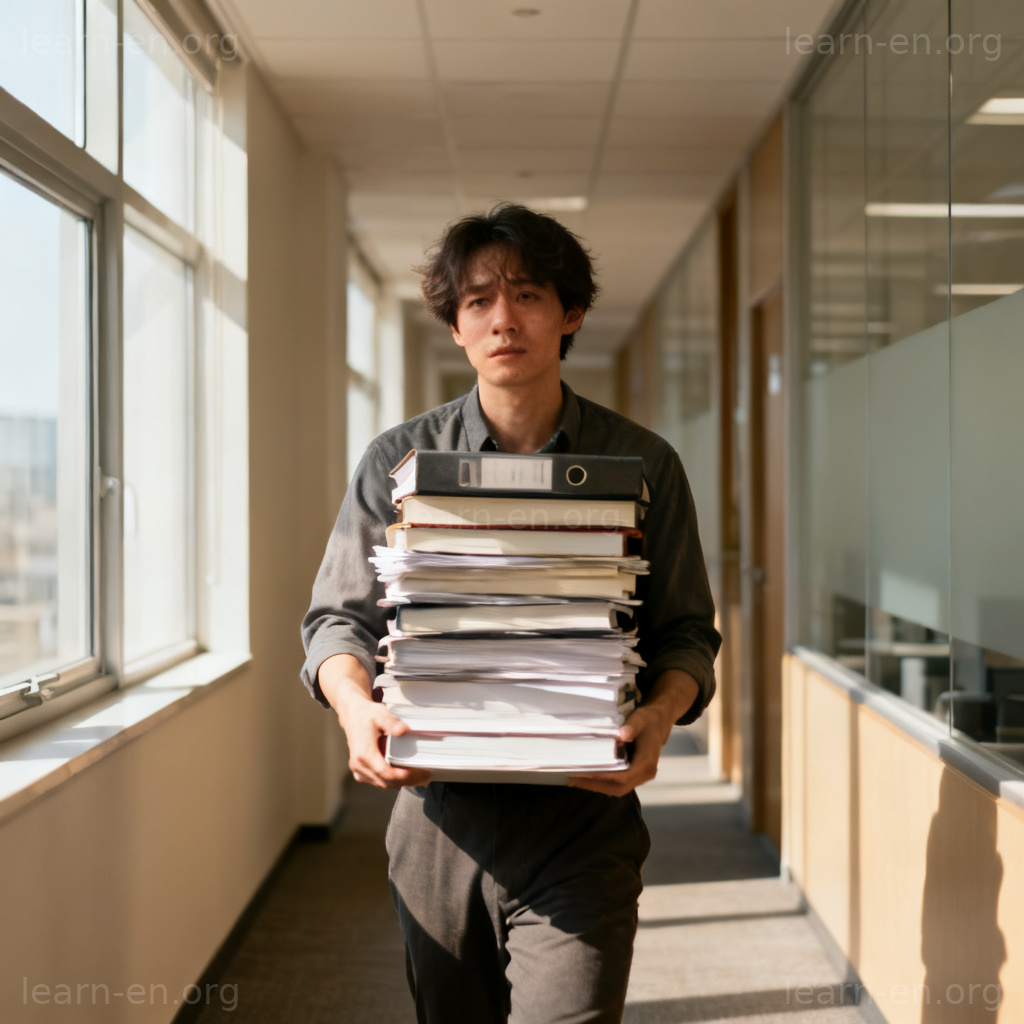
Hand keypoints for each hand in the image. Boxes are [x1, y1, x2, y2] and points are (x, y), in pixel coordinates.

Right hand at [318, 654, 431, 789]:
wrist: (353, 715)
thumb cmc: (366, 714)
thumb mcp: (381, 714)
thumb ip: (392, 723)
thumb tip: (404, 730)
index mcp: (363, 754)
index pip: (385, 772)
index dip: (403, 776)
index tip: (419, 773)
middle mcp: (359, 765)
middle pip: (386, 782)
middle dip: (407, 781)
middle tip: (425, 776)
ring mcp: (359, 770)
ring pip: (382, 784)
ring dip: (401, 782)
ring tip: (420, 777)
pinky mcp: (361, 771)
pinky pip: (379, 781)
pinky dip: (393, 780)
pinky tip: (406, 774)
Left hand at [569, 703, 673, 796]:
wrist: (657, 725)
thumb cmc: (647, 721)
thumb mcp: (640, 718)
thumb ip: (632, 726)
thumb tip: (622, 735)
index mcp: (648, 763)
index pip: (624, 777)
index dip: (604, 777)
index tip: (585, 773)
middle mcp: (645, 774)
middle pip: (619, 787)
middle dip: (595, 785)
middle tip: (573, 779)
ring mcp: (639, 777)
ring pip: (617, 789)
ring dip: (596, 786)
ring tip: (575, 779)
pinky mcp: (633, 775)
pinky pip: (617, 784)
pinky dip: (601, 783)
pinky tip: (586, 776)